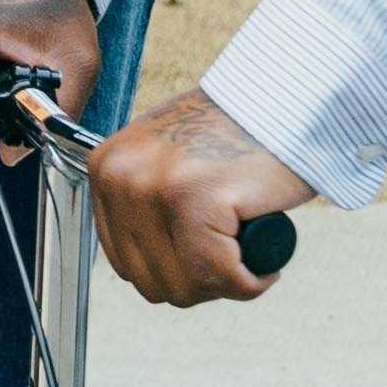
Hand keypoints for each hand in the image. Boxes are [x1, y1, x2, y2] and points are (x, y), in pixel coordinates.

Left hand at [88, 86, 313, 306]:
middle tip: (233, 250)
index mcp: (107, 170)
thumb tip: (143, 268)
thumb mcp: (165, 160)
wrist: (279, 101)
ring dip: (226, 281)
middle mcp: (123, 177)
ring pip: (188, 286)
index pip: (125, 265)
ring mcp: (158, 188)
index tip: (206, 254)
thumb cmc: (232, 134)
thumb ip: (144, 206)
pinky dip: (254, 279)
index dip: (174, 272)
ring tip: (244, 242)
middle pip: (154, 282)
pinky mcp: (200, 199)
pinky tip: (264, 256)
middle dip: (201, 281)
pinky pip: (225, 277)